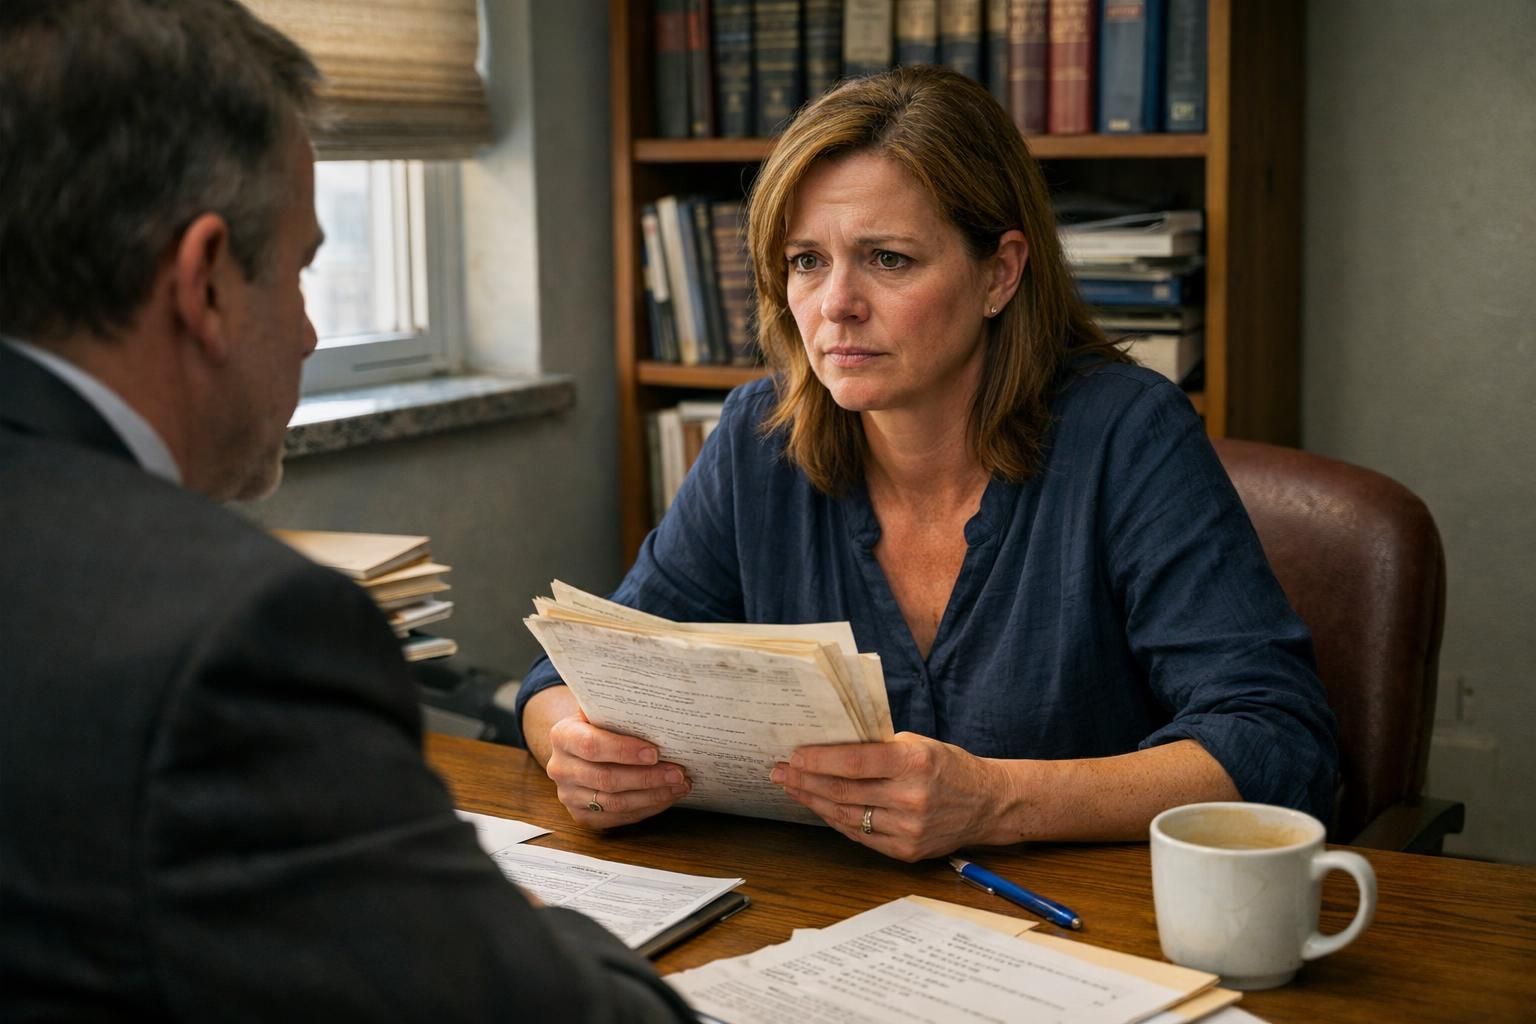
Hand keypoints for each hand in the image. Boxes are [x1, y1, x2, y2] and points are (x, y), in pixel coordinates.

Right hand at [526, 686, 691, 828]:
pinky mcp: (582, 816)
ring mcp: (569, 795)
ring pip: (615, 803)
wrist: (576, 748)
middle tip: (678, 773)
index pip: (592, 746)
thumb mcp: (600, 710)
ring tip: (679, 785)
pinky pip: (617, 818)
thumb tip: (657, 703)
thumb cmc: (598, 725)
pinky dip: (646, 809)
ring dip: (652, 796)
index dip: (624, 751)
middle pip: (607, 778)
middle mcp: (560, 768)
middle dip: (648, 777)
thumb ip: (617, 708)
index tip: (655, 752)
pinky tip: (666, 797)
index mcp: (562, 736)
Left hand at [771, 732, 1001, 861]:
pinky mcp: (906, 851)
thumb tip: (829, 747)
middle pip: (843, 791)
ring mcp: (908, 829)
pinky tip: (820, 807)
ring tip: (793, 789)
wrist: (987, 803)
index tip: (793, 756)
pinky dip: (836, 820)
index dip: (818, 760)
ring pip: (846, 816)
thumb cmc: (948, 766)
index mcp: (914, 763)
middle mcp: (910, 798)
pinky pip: (860, 835)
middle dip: (805, 781)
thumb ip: (878, 748)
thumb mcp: (918, 744)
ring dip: (813, 802)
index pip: (854, 763)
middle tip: (780, 773)